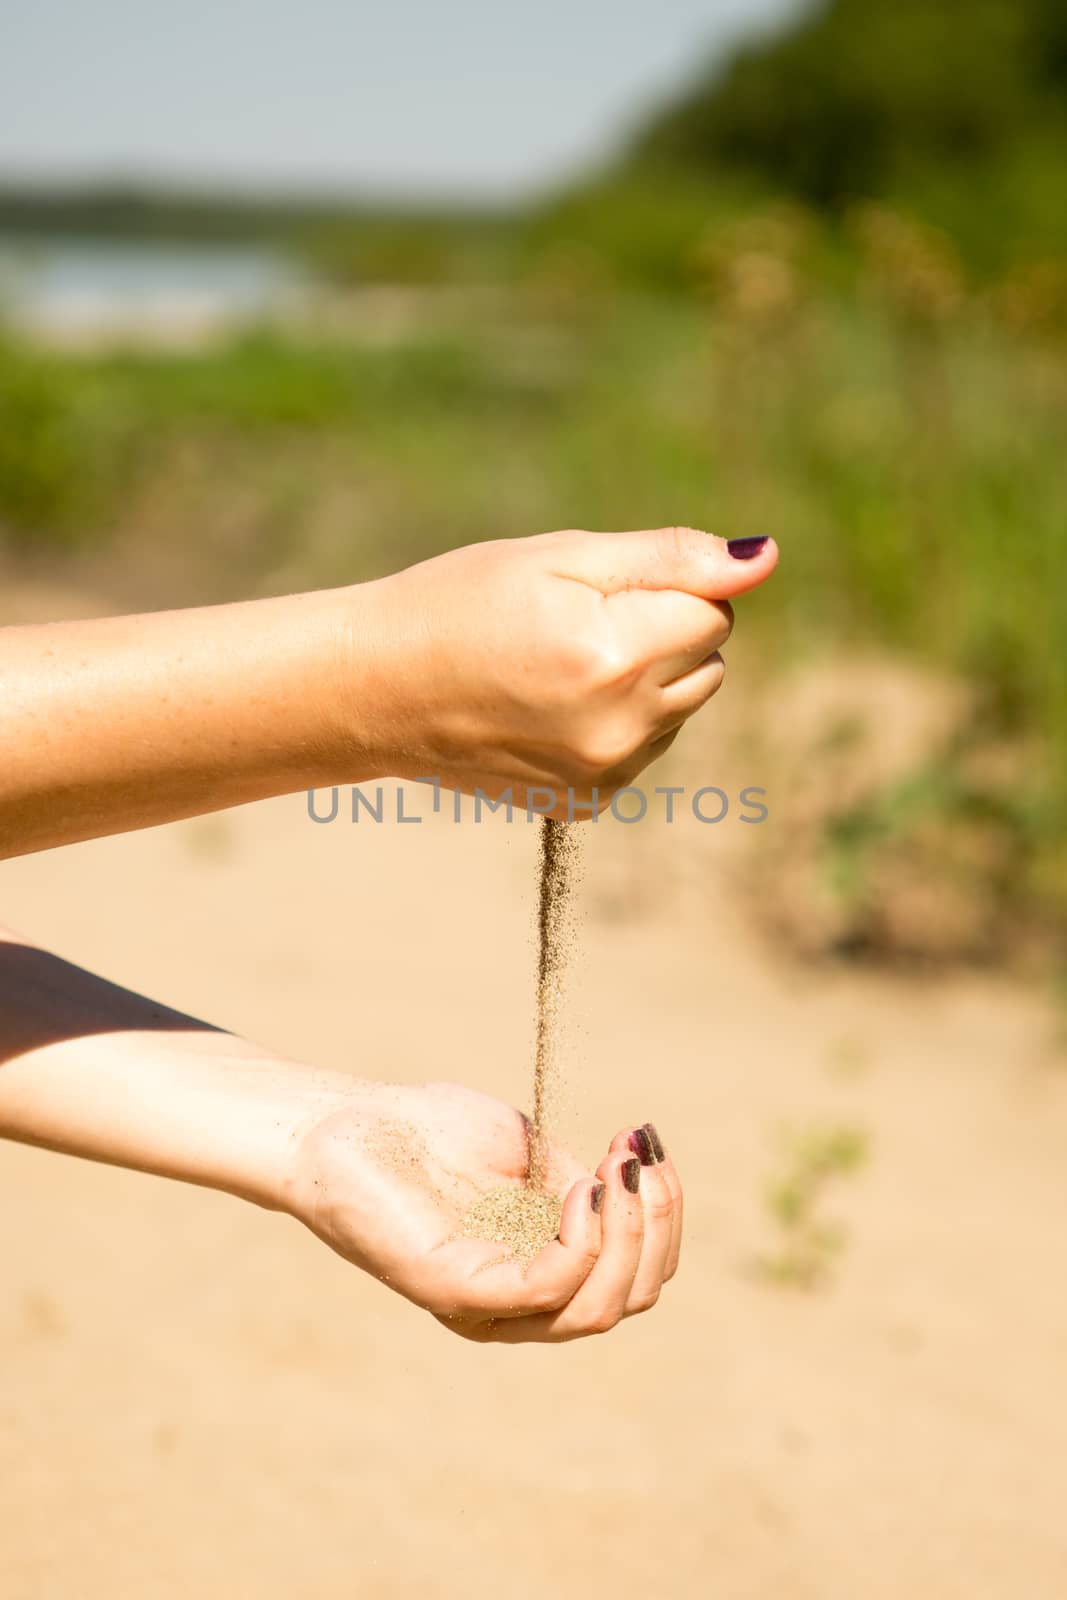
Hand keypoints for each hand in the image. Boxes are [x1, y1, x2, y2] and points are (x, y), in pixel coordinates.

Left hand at [287, 1080, 681, 1341]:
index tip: (644, 1141)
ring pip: (596, 1307)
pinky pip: (543, 1291)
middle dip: (656, 1225)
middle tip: (635, 1155)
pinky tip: (584, 1187)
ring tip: (614, 1169)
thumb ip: (582, 1184)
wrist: (344, 1119)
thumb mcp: (528, 1153)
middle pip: (627, 1299)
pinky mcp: (452, 1290)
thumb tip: (636, 1190)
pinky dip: (582, 1241)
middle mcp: (516, 1305)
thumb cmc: (427, 1131)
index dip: (661, 1215)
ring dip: (627, 1233)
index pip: (633, 1279)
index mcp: (538, 1274)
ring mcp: (484, 1305)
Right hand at [345, 527, 776, 815]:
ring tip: (561, 666)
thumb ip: (668, 558)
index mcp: (614, 655)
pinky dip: (620, 722)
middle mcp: (619, 726)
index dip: (665, 588)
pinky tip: (553, 706)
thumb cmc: (461, 603)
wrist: (377, 689)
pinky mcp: (587, 800)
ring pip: (683, 707)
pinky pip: (646, 748)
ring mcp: (603, 772)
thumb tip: (763, 558)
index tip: (598, 590)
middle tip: (578, 624)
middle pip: (708, 661)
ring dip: (648, 679)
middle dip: (665, 633)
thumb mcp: (560, 559)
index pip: (714, 613)